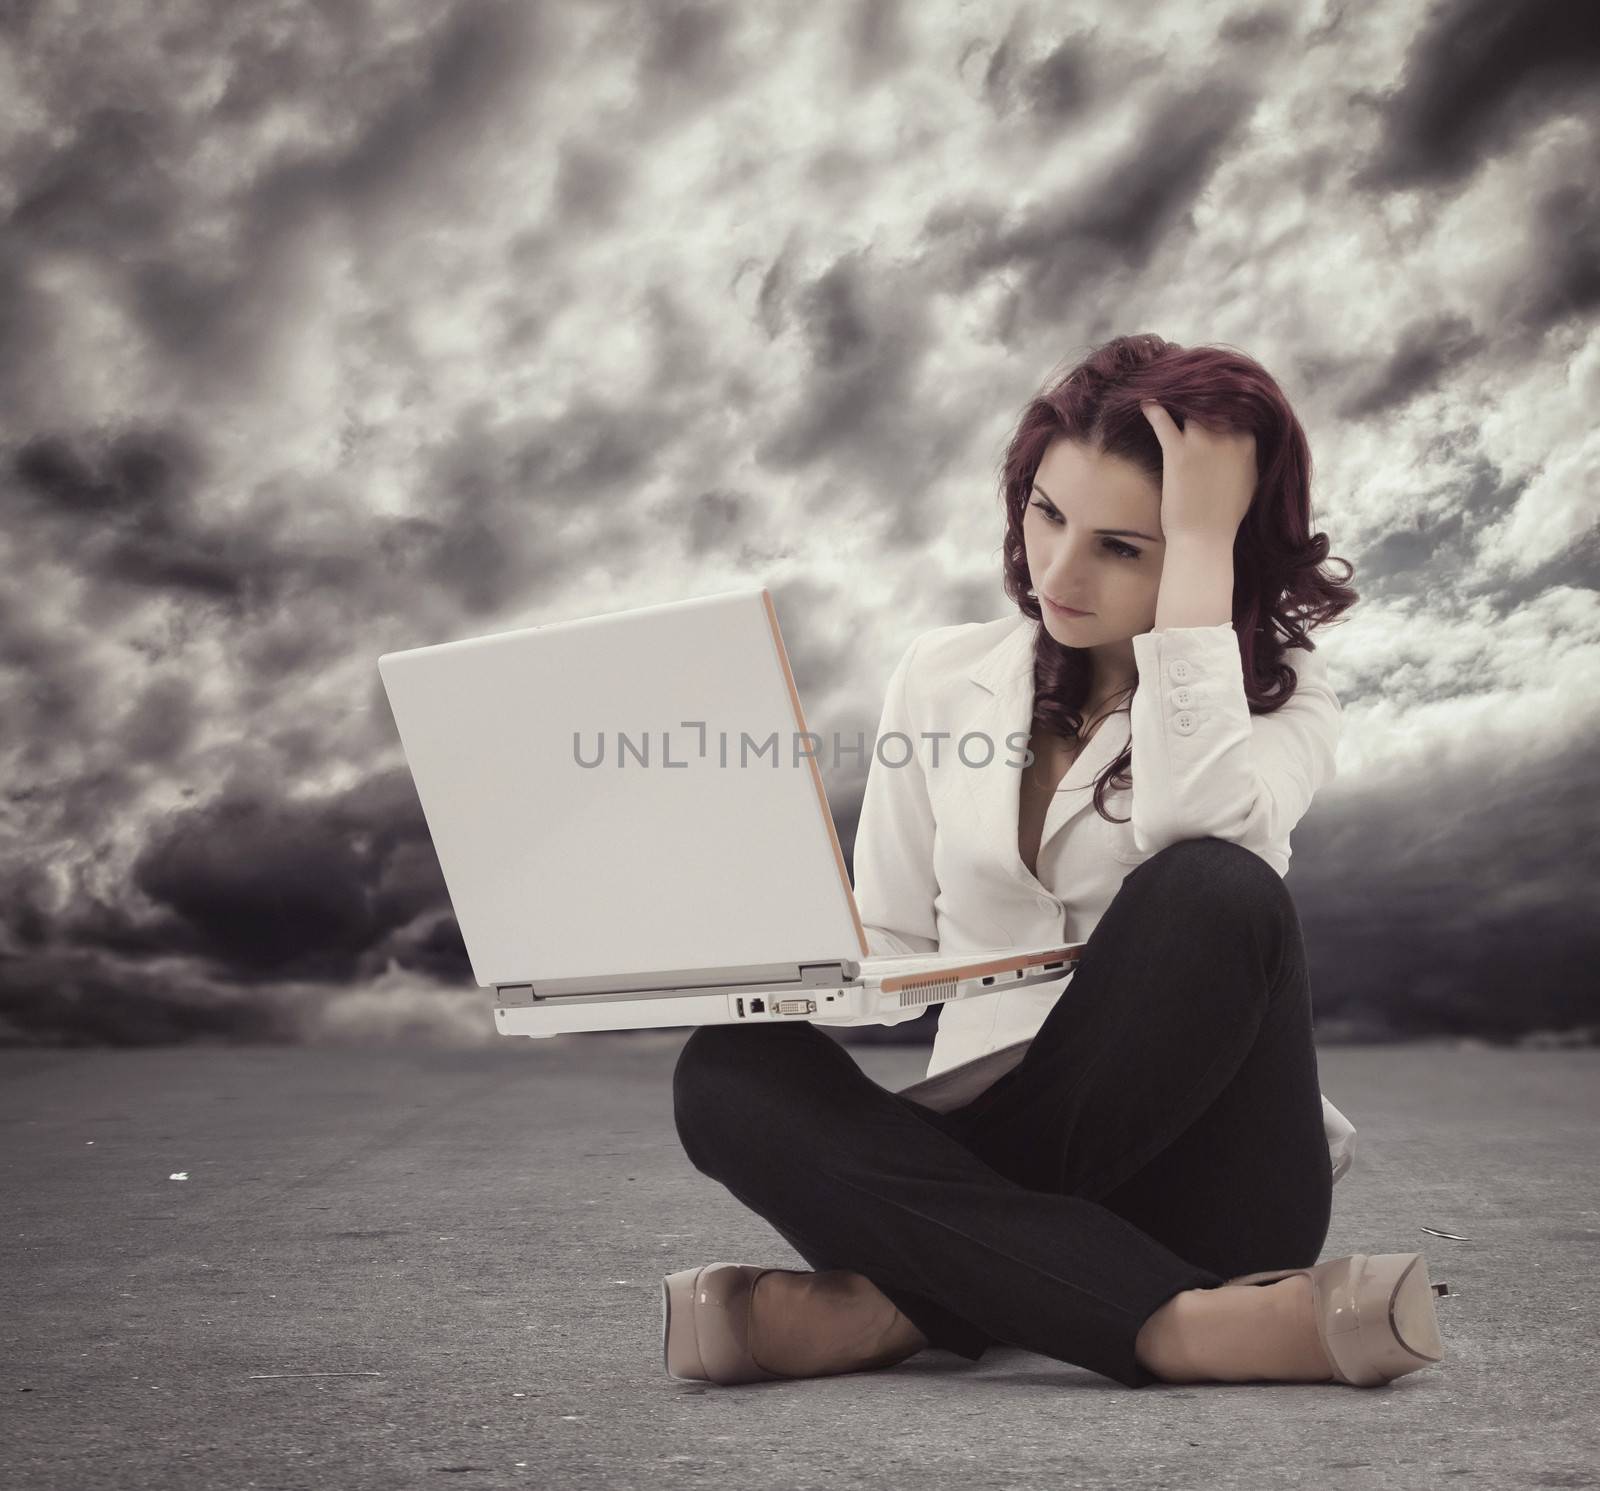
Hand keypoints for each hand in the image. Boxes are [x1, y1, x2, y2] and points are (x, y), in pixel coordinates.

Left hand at [1139, 401, 1257, 543]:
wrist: (1204, 537)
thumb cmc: (1226, 515)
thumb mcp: (1251, 480)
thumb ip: (1249, 455)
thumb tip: (1246, 441)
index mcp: (1248, 442)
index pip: (1237, 408)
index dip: (1223, 402)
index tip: (1213, 399)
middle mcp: (1228, 436)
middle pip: (1213, 402)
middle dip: (1201, 395)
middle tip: (1188, 390)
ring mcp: (1202, 441)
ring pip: (1189, 406)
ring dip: (1177, 399)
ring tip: (1168, 393)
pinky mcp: (1177, 451)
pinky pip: (1162, 420)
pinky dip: (1153, 409)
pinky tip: (1146, 402)